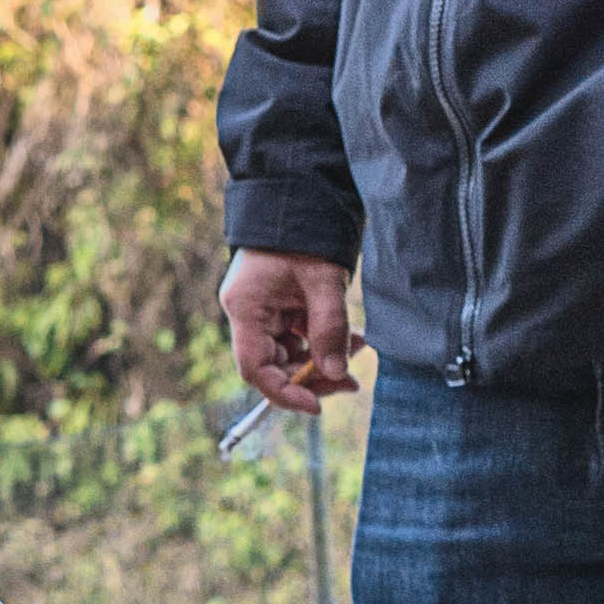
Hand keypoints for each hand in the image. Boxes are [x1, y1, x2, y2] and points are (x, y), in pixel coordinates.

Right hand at [217, 250, 360, 413]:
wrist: (298, 198)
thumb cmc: (304, 235)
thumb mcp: (323, 282)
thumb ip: (329, 329)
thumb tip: (336, 373)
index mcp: (246, 309)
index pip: (255, 368)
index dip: (284, 392)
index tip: (316, 405)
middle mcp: (247, 314)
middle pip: (272, 365)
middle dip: (311, 376)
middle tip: (350, 381)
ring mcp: (262, 310)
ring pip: (288, 353)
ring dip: (321, 359)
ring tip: (358, 350)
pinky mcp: (277, 306)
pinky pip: (297, 336)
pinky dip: (321, 341)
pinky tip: (349, 338)